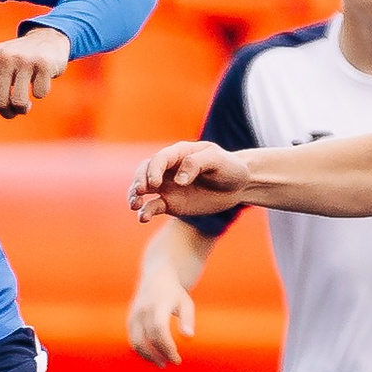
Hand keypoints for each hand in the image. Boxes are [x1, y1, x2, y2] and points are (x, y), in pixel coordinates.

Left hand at [0, 26, 69, 115]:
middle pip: (0, 103)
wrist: (46, 40)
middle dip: (7, 111)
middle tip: (14, 106)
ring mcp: (25, 59)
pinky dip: (41, 92)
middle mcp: (4, 56)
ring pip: (19, 102)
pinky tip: (40, 82)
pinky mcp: (44, 64)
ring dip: (23, 108)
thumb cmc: (12, 57)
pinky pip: (39, 94)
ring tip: (25, 103)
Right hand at [126, 277, 197, 365]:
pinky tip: (154, 356)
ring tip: (162, 363)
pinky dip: (142, 351)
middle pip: (147, 339)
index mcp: (158, 305)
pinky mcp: (130, 320)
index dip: (167, 347)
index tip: (177, 359)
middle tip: (173, 362)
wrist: (156, 277)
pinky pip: (133, 340)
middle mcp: (143, 310)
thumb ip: (188, 320)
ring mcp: (134, 315)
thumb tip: (188, 337)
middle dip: (159, 355)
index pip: (159, 330)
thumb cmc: (175, 293)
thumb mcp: (186, 303)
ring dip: (149, 356)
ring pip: (137, 342)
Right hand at [128, 141, 251, 221]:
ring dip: (134, 195)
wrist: (238, 186)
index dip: (154, 170)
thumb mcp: (217, 161)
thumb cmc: (229, 167)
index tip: (156, 183)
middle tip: (140, 192)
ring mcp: (167, 186)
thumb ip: (196, 164)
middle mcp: (168, 169)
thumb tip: (178, 180)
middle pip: (144, 171)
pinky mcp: (170, 203)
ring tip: (134, 205)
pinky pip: (152, 207)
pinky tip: (143, 218)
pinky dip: (145, 212)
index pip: (159, 159)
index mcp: (179, 153)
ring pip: (142, 189)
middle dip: (139, 180)